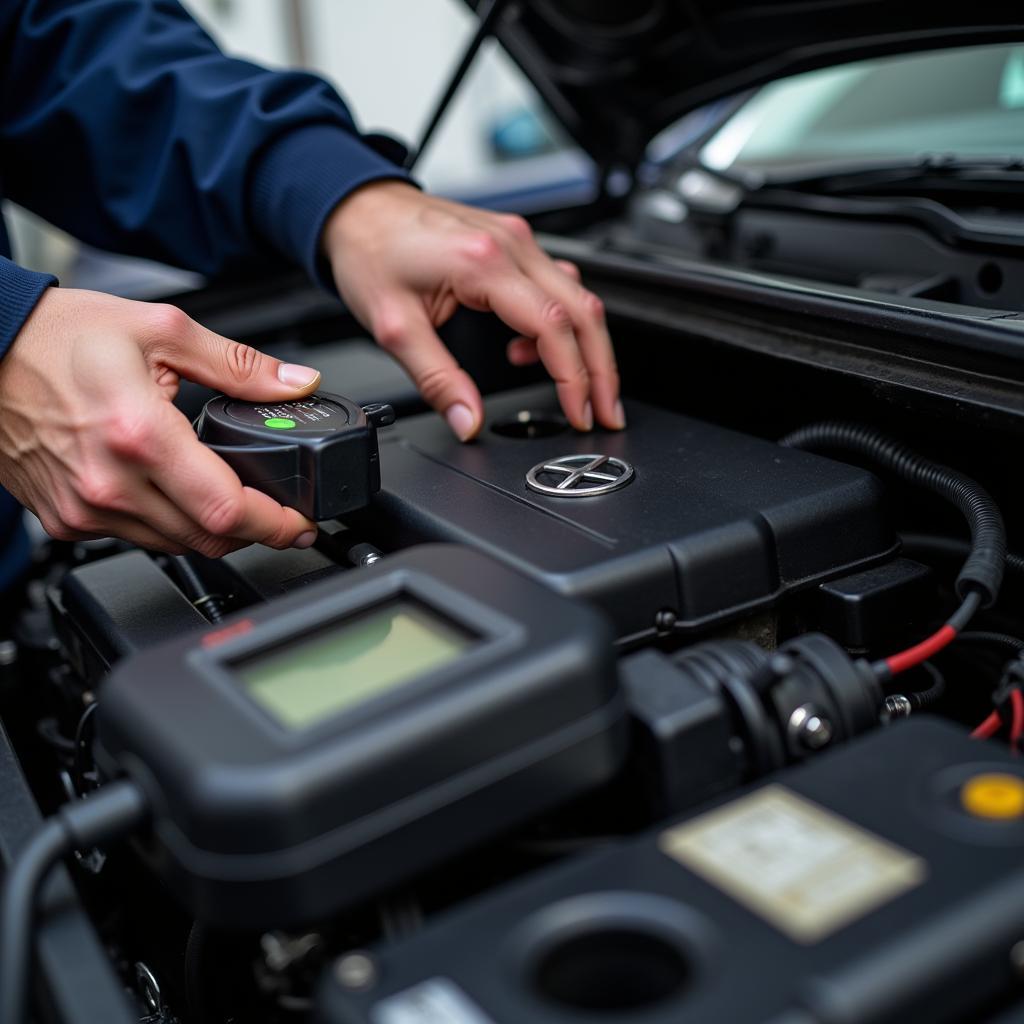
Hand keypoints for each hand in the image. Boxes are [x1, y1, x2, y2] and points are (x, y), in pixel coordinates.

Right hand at [0, 287, 322, 553]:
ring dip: (212, 531)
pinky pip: (135, 539)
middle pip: (207, 539)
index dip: (276, 524)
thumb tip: (294, 382)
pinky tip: (176, 495)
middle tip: (280, 516)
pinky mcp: (66, 520)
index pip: (227, 509)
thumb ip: (238, 364)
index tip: (301, 522)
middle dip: (254, 532)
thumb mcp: (160, 330)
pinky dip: (168, 525)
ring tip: (233, 501)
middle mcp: (109, 483)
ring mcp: (85, 508)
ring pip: (174, 546)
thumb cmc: (56, 337)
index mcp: (140, 435)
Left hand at [322, 181, 623, 439]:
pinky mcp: (514, 241)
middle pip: (583, 311)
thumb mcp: (394, 328)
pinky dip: (560, 324)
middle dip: (601, 371)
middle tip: (605, 412)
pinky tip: (530, 350)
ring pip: (578, 297)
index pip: (553, 326)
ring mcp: (517, 239)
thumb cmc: (371, 253)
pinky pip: (558, 284)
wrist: (357, 208)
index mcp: (484, 264)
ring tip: (579, 392)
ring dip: (587, 348)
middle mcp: (511, 245)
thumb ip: (437, 381)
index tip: (579, 413)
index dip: (574, 377)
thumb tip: (468, 421)